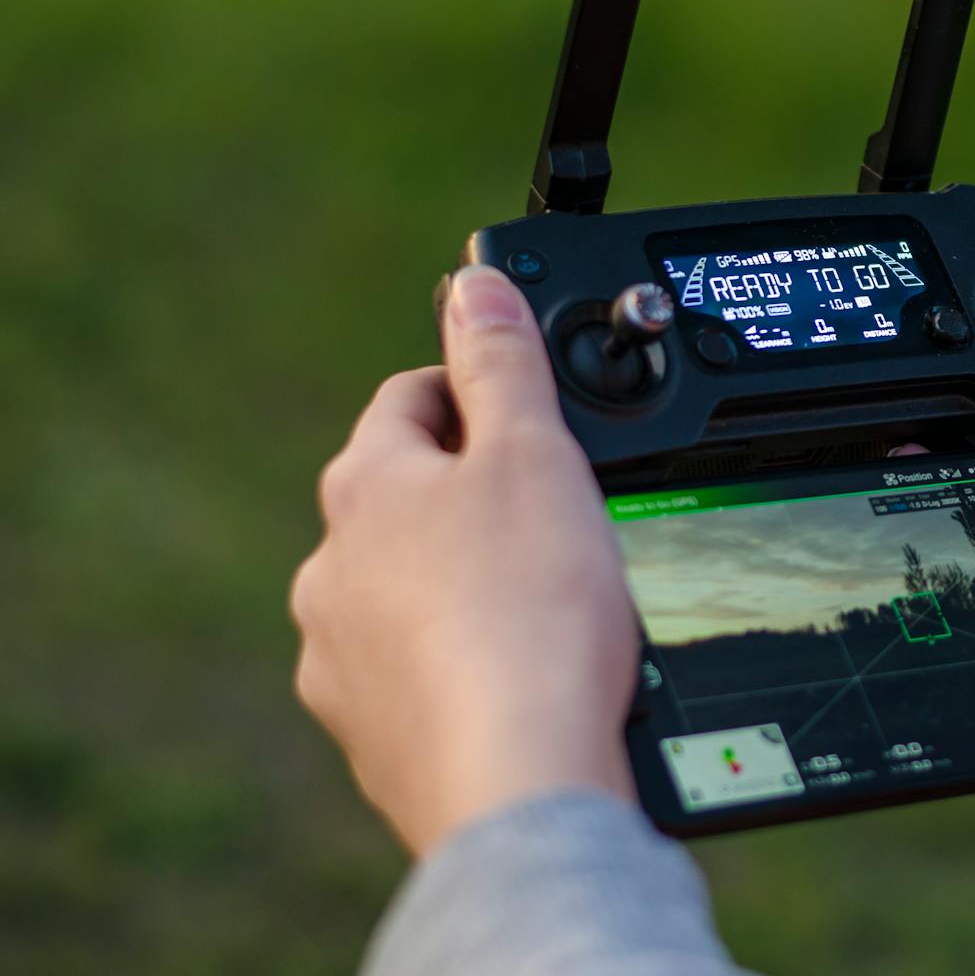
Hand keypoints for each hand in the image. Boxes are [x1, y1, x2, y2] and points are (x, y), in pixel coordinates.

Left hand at [292, 265, 637, 853]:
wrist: (521, 782)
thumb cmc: (532, 615)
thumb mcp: (534, 455)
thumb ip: (503, 362)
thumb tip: (476, 283)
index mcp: (366, 488)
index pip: (411, 399)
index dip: (475, 389)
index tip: (525, 408)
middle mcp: (330, 572)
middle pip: (403, 499)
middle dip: (469, 494)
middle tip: (552, 511)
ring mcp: (340, 662)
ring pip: (403, 592)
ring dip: (458, 583)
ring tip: (541, 603)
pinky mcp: (371, 738)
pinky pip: (414, 675)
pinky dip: (457, 663)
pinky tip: (517, 675)